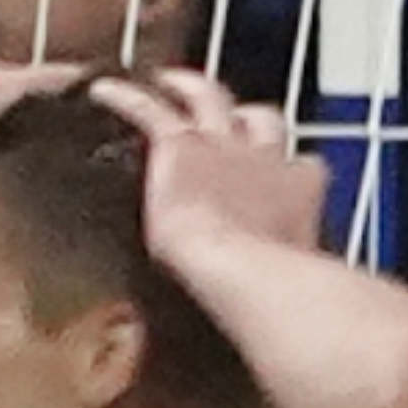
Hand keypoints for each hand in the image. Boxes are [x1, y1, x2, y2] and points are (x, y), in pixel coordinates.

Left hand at [100, 70, 327, 268]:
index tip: (284, 176)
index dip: (293, 169)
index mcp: (298, 192)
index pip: (303, 167)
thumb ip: (284, 273)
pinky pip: (146, 108)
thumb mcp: (292, 275)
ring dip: (190, 85)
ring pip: (210, 96)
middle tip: (233, 117)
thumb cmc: (274, 288)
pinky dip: (124, 96)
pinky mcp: (180, 145)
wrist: (248, 272)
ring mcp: (222, 146)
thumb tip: (281, 325)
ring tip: (170, 81)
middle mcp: (265, 158)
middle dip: (250, 115)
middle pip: (264, 118)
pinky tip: (103, 91)